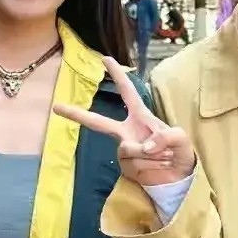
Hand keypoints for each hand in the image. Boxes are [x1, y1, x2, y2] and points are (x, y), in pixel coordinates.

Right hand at [54, 55, 195, 187]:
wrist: (179, 178)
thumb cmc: (180, 152)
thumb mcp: (180, 139)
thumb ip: (165, 137)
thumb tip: (144, 146)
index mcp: (141, 116)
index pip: (127, 92)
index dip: (118, 75)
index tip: (104, 59)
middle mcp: (128, 131)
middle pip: (98, 122)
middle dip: (76, 114)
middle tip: (56, 107)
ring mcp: (124, 149)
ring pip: (129, 149)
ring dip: (151, 155)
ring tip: (164, 157)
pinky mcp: (125, 167)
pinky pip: (133, 164)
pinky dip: (149, 166)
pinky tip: (158, 167)